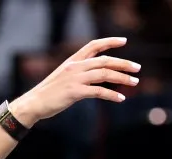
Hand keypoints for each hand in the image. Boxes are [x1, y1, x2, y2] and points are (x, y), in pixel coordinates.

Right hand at [12, 37, 138, 124]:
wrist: (34, 103)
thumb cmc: (49, 92)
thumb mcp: (63, 76)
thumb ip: (79, 73)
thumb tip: (96, 75)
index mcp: (72, 61)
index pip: (93, 45)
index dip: (110, 42)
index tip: (124, 41)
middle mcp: (75, 67)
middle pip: (105, 61)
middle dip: (123, 63)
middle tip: (137, 68)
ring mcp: (75, 79)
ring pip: (104, 75)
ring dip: (122, 78)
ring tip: (134, 83)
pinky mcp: (75, 92)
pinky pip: (98, 92)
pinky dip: (111, 95)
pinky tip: (121, 99)